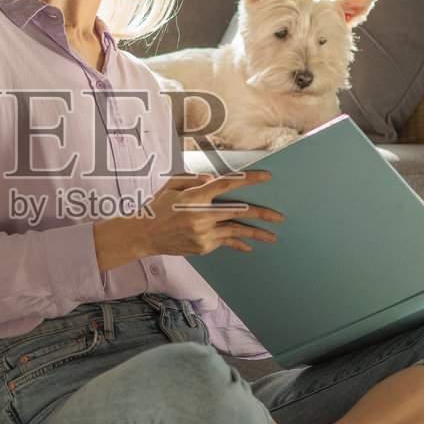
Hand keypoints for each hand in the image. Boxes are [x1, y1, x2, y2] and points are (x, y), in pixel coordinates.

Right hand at [94, 171, 283, 270]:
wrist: (143, 236)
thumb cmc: (158, 207)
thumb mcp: (171, 185)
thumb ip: (193, 179)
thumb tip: (213, 181)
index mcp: (194, 197)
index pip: (226, 184)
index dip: (248, 179)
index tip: (266, 176)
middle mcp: (201, 216)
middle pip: (238, 212)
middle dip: (261, 214)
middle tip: (279, 216)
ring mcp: (202, 234)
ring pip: (235, 232)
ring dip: (255, 234)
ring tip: (272, 236)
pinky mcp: (202, 247)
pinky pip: (224, 243)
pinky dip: (236, 243)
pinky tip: (248, 245)